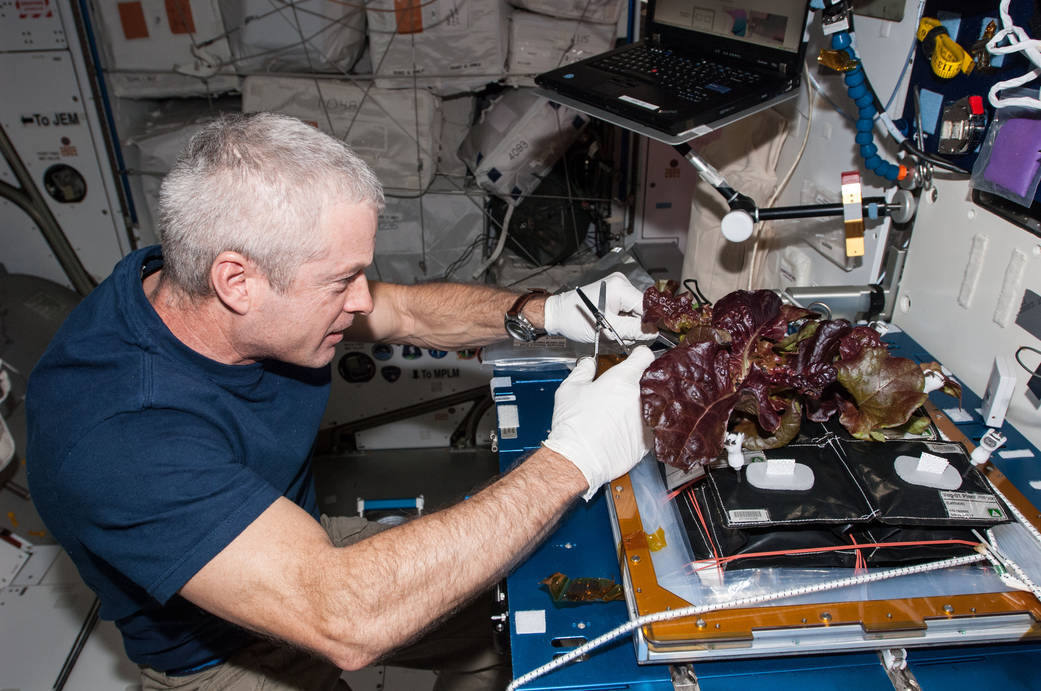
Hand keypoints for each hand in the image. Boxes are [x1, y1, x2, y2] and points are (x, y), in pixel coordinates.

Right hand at [542, 346, 654, 500]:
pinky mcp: (649, 440)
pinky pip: (653, 425)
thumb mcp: (569, 390)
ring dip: (644, 404)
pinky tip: (628, 429)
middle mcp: (640, 397)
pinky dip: (644, 425)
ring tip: (626, 411)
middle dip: (641, 381)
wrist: (578, 459)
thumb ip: (583, 371)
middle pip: (652, 380)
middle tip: (625, 388)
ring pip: (655, 404)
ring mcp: (648, 419)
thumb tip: (588, 365)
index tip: (636, 359)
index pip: (645, 356)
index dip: (639, 356)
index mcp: (623, 379)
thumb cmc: (573, 426)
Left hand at [544, 273, 654, 343]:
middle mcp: (621, 282)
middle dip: (635, 326)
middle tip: (620, 335)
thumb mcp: (607, 329)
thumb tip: (653, 332)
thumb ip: (633, 331)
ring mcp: (618, 286)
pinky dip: (622, 321)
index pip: (646, 307)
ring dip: (628, 325)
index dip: (648, 324)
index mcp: (620, 287)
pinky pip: (627, 309)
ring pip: (635, 311)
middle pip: (642, 309)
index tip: (643, 337)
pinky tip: (611, 326)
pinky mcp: (614, 293)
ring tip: (611, 331)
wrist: (558, 313)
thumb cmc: (576, 319)